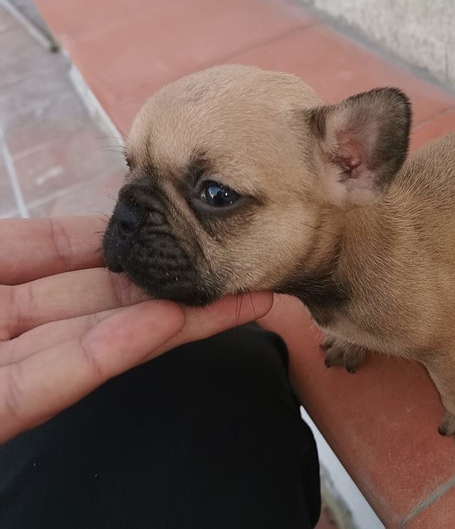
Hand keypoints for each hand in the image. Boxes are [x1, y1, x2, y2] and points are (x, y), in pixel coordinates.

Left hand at [0, 216, 272, 443]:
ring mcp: (4, 369)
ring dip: (170, 324)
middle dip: (173, 290)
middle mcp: (5, 326)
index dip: (135, 247)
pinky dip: (117, 351)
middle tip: (241, 281)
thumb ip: (31, 244)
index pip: (67, 254)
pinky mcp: (1, 410)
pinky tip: (170, 325)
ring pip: (99, 342)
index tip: (189, 233)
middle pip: (101, 304)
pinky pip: (60, 378)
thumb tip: (100, 233)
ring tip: (234, 305)